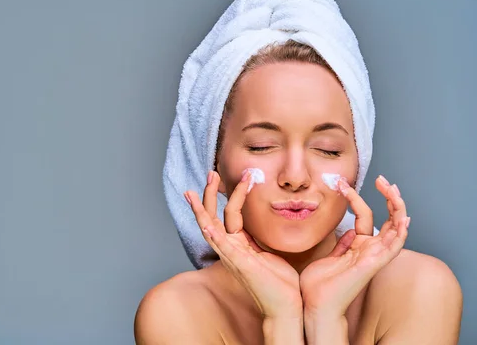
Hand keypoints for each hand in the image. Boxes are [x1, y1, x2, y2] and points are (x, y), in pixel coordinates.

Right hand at [184, 170, 301, 318]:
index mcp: (239, 245)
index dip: (232, 194)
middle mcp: (231, 249)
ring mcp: (233, 257)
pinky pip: (223, 248)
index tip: (241, 176)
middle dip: (209, 195)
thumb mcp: (271, 253)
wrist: (287, 307)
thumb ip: (263, 239)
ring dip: (202, 209)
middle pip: (212, 217)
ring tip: (194, 192)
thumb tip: (269, 223)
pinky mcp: (240, 266)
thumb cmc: (281, 284)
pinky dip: (213, 235)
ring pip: (210, 229)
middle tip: (210, 173)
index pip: (229, 215)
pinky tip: (206, 224)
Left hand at [299, 175, 409, 317]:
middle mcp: (369, 250)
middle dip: (388, 197)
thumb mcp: (328, 256)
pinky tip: (404, 217)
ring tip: (392, 188)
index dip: (356, 197)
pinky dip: (401, 232)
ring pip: (396, 229)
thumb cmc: (318, 285)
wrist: (315, 304)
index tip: (342, 182)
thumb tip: (347, 230)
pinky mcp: (373, 264)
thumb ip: (341, 244)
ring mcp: (373, 256)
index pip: (364, 215)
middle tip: (381, 178)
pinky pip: (393, 247)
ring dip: (397, 207)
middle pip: (388, 218)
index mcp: (358, 246)